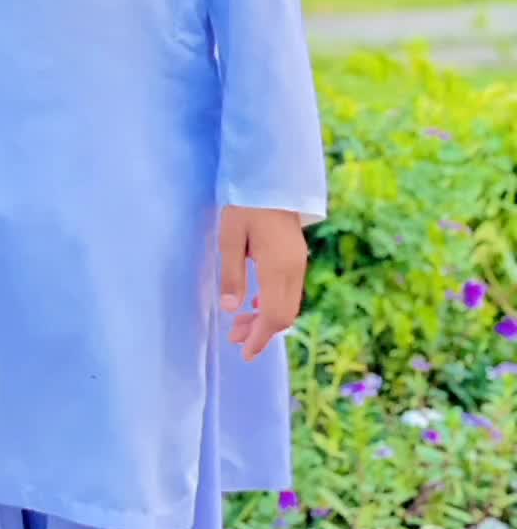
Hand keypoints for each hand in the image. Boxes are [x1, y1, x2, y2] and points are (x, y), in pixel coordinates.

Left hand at [218, 205, 306, 362]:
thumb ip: (232, 273)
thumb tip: (232, 309)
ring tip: (239, 325)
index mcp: (278, 266)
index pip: (274, 315)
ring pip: (288, 304)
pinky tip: (254, 304)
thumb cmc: (246, 203)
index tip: (244, 351)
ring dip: (266, 319)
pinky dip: (273, 304)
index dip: (260, 337)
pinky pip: (289, 291)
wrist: (271, 178)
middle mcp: (294, 268)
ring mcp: (298, 262)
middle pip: (284, 314)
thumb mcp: (230, 236)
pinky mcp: (296, 256)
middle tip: (235, 339)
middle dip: (261, 332)